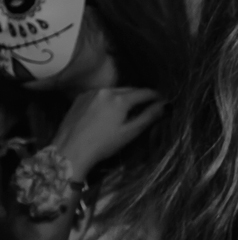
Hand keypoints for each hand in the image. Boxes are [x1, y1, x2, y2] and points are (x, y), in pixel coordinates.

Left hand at [50, 87, 164, 178]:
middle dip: (140, 96)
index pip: (144, 92)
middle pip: (129, 89)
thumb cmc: (103, 144)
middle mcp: (106, 90)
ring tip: (129, 108)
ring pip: (114, 91)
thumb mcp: (129, 132)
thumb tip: (164, 105)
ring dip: (124, 97)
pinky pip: (100, 94)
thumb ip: (148, 116)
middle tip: (148, 105)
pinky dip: (109, 99)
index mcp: (120, 99)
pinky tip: (109, 111)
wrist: (70, 150)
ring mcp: (91, 93)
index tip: (164, 101)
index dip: (156, 96)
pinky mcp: (80, 98)